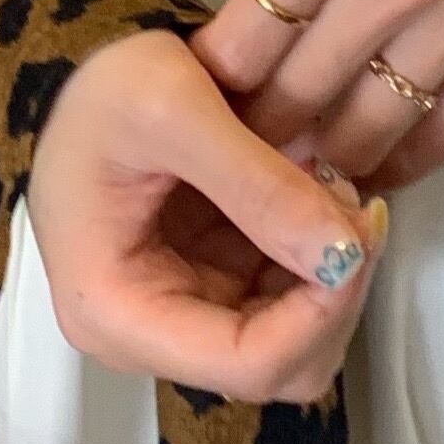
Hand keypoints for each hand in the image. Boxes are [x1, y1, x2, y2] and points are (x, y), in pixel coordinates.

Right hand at [25, 26, 387, 402]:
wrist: (82, 78)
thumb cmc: (103, 90)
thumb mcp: (173, 109)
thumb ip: (257, 184)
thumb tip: (344, 254)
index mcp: (117, 312)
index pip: (247, 364)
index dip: (322, 313)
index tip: (360, 232)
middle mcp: (148, 336)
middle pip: (281, 365)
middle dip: (335, 291)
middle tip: (357, 203)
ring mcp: (183, 315)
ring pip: (297, 339)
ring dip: (334, 270)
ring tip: (336, 185)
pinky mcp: (211, 286)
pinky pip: (287, 299)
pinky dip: (318, 252)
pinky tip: (318, 190)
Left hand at [190, 0, 443, 189]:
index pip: (243, 35)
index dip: (203, 77)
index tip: (181, 86)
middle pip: (292, 99)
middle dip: (245, 132)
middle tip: (216, 143)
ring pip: (366, 133)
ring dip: (316, 162)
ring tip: (283, 167)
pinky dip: (407, 161)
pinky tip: (377, 164)